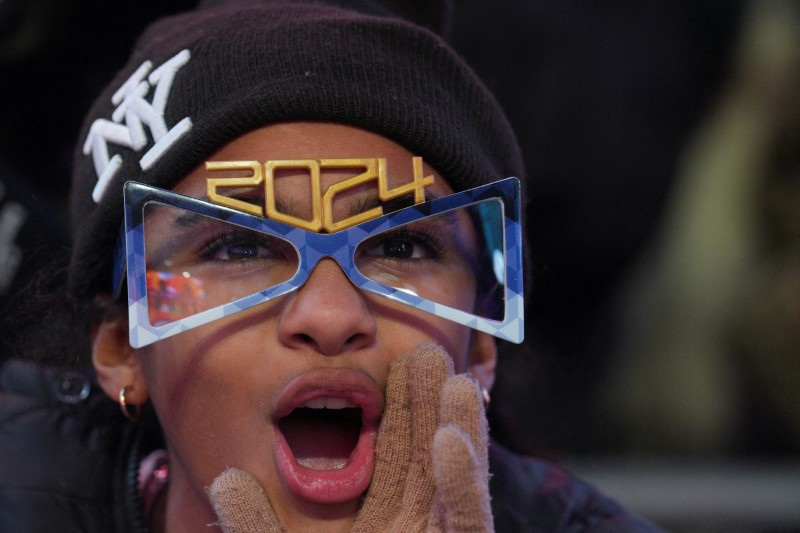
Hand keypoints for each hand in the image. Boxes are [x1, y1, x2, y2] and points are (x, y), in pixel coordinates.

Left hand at [208, 344, 492, 531]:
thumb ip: (258, 530)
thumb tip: (226, 479)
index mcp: (377, 526)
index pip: (389, 459)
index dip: (394, 410)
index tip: (394, 363)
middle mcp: (414, 532)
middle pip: (424, 459)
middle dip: (427, 405)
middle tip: (428, 349)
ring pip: (451, 481)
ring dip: (455, 428)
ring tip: (454, 377)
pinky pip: (465, 521)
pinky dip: (462, 481)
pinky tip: (453, 437)